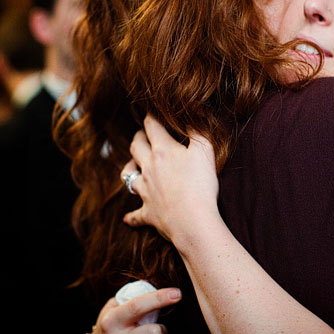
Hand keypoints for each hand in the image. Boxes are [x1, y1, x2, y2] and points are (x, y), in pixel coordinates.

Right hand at [87, 287, 180, 333]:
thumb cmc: (109, 329)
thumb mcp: (113, 311)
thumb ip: (131, 298)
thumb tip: (156, 285)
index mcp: (111, 321)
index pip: (138, 306)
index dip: (160, 298)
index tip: (177, 293)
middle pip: (155, 333)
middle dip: (163, 330)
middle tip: (157, 329)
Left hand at [121, 115, 218, 242]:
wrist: (192, 221)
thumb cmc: (201, 184)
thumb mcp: (206, 151)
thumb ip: (198, 130)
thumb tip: (194, 114)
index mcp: (162, 150)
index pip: (152, 126)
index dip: (152, 116)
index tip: (153, 112)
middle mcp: (149, 167)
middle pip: (136, 146)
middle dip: (138, 137)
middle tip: (143, 134)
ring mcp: (145, 190)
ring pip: (128, 175)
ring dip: (129, 168)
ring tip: (133, 165)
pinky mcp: (148, 212)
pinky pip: (135, 215)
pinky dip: (131, 217)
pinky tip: (127, 219)